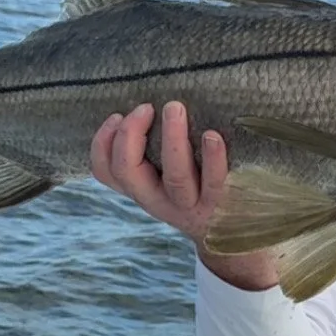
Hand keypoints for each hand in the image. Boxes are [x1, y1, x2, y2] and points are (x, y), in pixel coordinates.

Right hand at [89, 101, 279, 289]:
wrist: (233, 234)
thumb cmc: (196, 190)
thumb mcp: (166, 178)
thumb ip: (152, 150)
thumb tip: (144, 101)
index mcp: (141, 189)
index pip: (106, 172)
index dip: (102, 143)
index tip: (117, 114)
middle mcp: (160, 200)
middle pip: (131, 172)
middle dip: (130, 136)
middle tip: (146, 107)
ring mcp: (191, 205)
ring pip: (175, 178)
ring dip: (172, 141)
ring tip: (174, 108)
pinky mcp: (221, 203)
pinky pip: (215, 183)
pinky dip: (213, 159)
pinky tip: (212, 136)